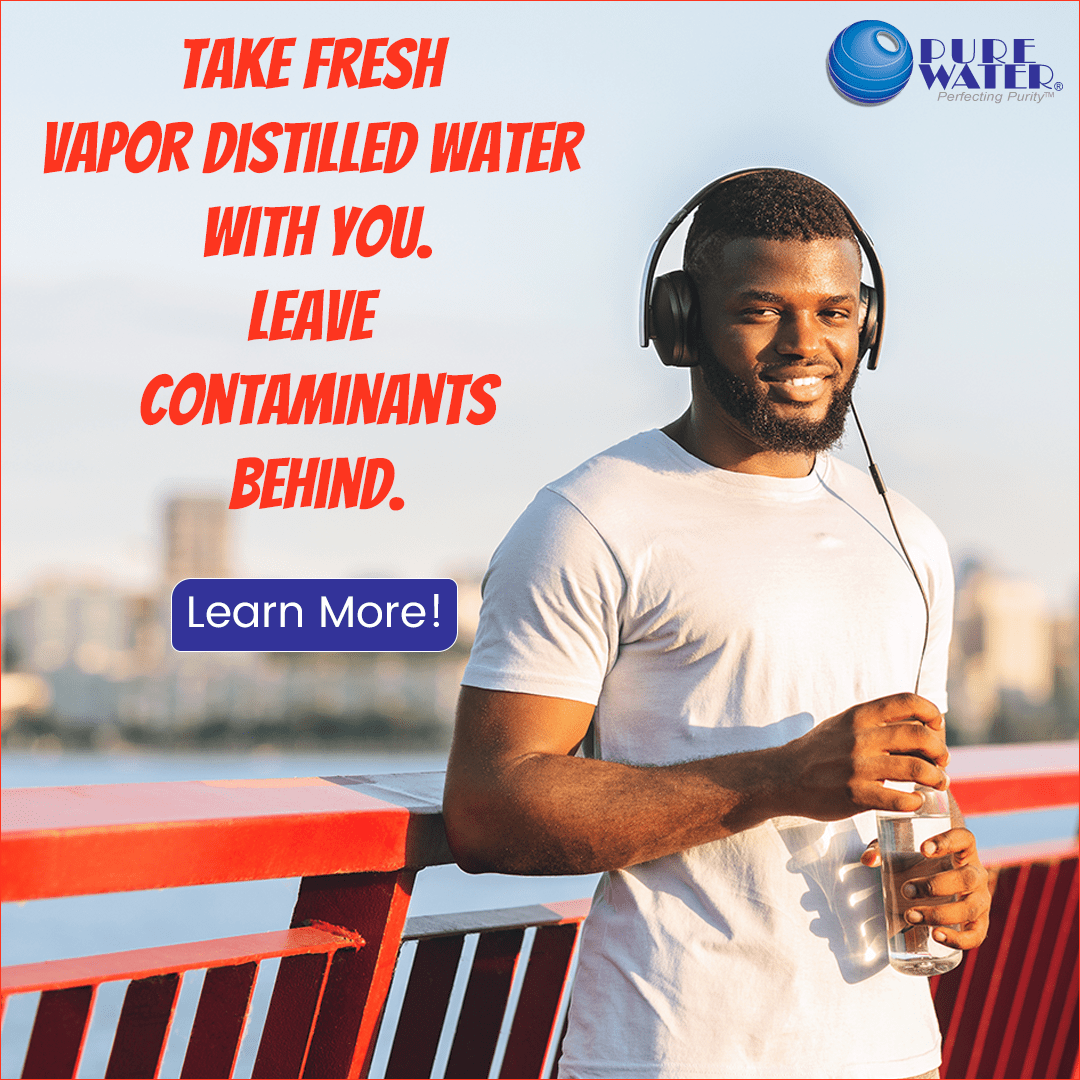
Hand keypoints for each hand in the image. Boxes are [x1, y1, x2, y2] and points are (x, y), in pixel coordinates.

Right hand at [777, 693, 949, 820]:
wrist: (783, 777)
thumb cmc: (818, 751)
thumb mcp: (842, 724)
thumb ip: (873, 720)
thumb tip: (913, 719)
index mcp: (859, 716)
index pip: (908, 702)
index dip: (932, 713)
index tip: (937, 728)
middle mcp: (860, 737)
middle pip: (920, 735)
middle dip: (940, 751)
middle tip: (942, 762)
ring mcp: (858, 767)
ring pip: (917, 768)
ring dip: (936, 778)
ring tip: (937, 783)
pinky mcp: (855, 795)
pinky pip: (900, 799)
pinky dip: (915, 801)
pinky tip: (914, 801)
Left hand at [861, 829, 990, 949]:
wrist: (929, 887)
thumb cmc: (915, 862)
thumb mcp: (899, 852)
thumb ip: (881, 850)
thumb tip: (868, 859)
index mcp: (962, 850)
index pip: (964, 839)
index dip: (947, 842)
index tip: (923, 849)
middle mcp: (977, 873)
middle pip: (968, 878)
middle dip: (935, 886)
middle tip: (905, 890)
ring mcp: (981, 899)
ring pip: (970, 907)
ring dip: (940, 914)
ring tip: (909, 915)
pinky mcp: (979, 923)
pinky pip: (977, 935)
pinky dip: (959, 938)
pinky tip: (936, 936)